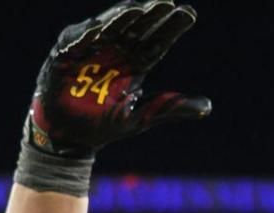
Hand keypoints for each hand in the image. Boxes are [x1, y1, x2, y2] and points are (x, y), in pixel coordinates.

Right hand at [26, 0, 208, 159]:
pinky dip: (87, 34)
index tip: (190, 13)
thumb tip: (207, 107)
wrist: (69, 137)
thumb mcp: (142, 117)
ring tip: (139, 8)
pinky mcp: (66, 54)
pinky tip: (100, 27)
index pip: (158, 41)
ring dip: (122, 17)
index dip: (172, 28)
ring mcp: (91, 49)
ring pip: (110, 27)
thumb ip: (171, 107)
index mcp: (135, 64)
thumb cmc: (103, 125)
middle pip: (137, 28)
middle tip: (168, 1)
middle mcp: (116, 51)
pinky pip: (76, 40)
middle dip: (152, 15)